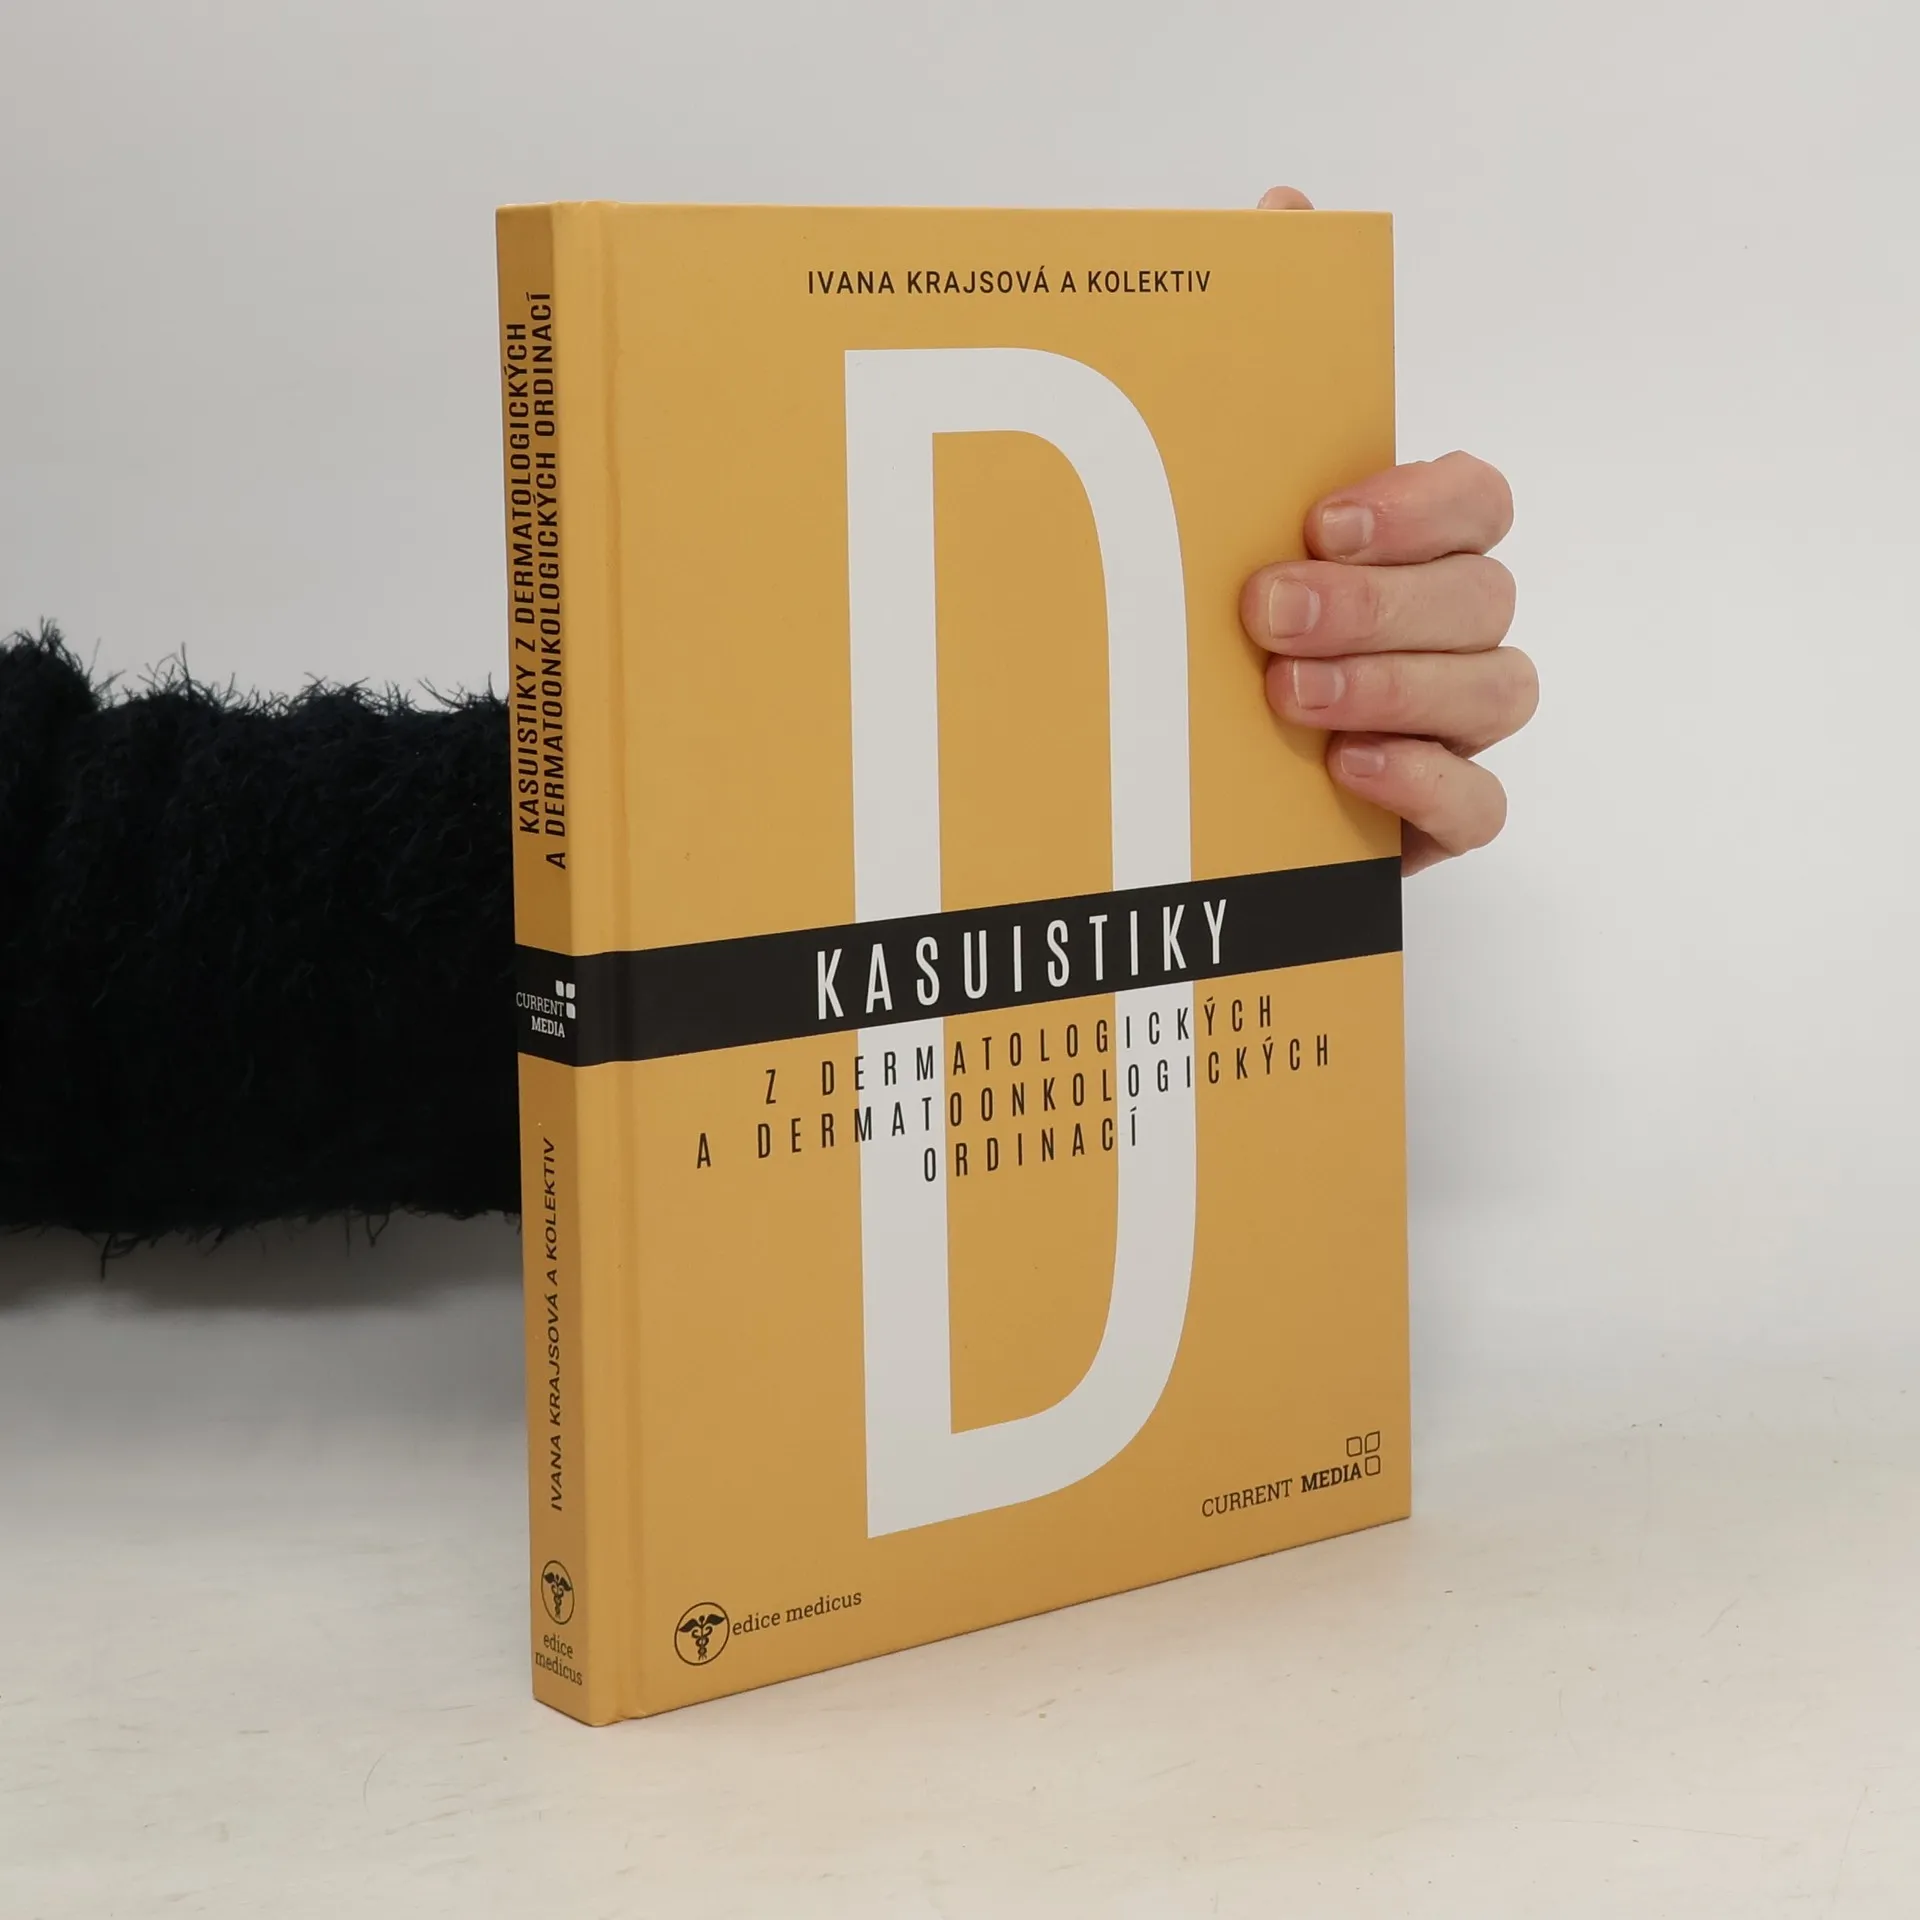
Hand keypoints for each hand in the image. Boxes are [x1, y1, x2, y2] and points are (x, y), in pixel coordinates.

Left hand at [1241, 186, 1534, 876]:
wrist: (1159, 781)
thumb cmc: (1201, 627)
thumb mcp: (1209, 506)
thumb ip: (1254, 378)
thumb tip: (1283, 209)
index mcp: (1405, 546)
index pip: (1475, 498)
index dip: (1419, 504)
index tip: (1323, 516)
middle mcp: (1445, 625)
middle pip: (1483, 595)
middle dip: (1381, 603)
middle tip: (1270, 613)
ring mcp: (1449, 722)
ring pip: (1496, 692)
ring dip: (1393, 687)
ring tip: (1287, 699)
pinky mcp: (1432, 816)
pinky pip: (1480, 804)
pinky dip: (1423, 785)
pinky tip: (1343, 770)